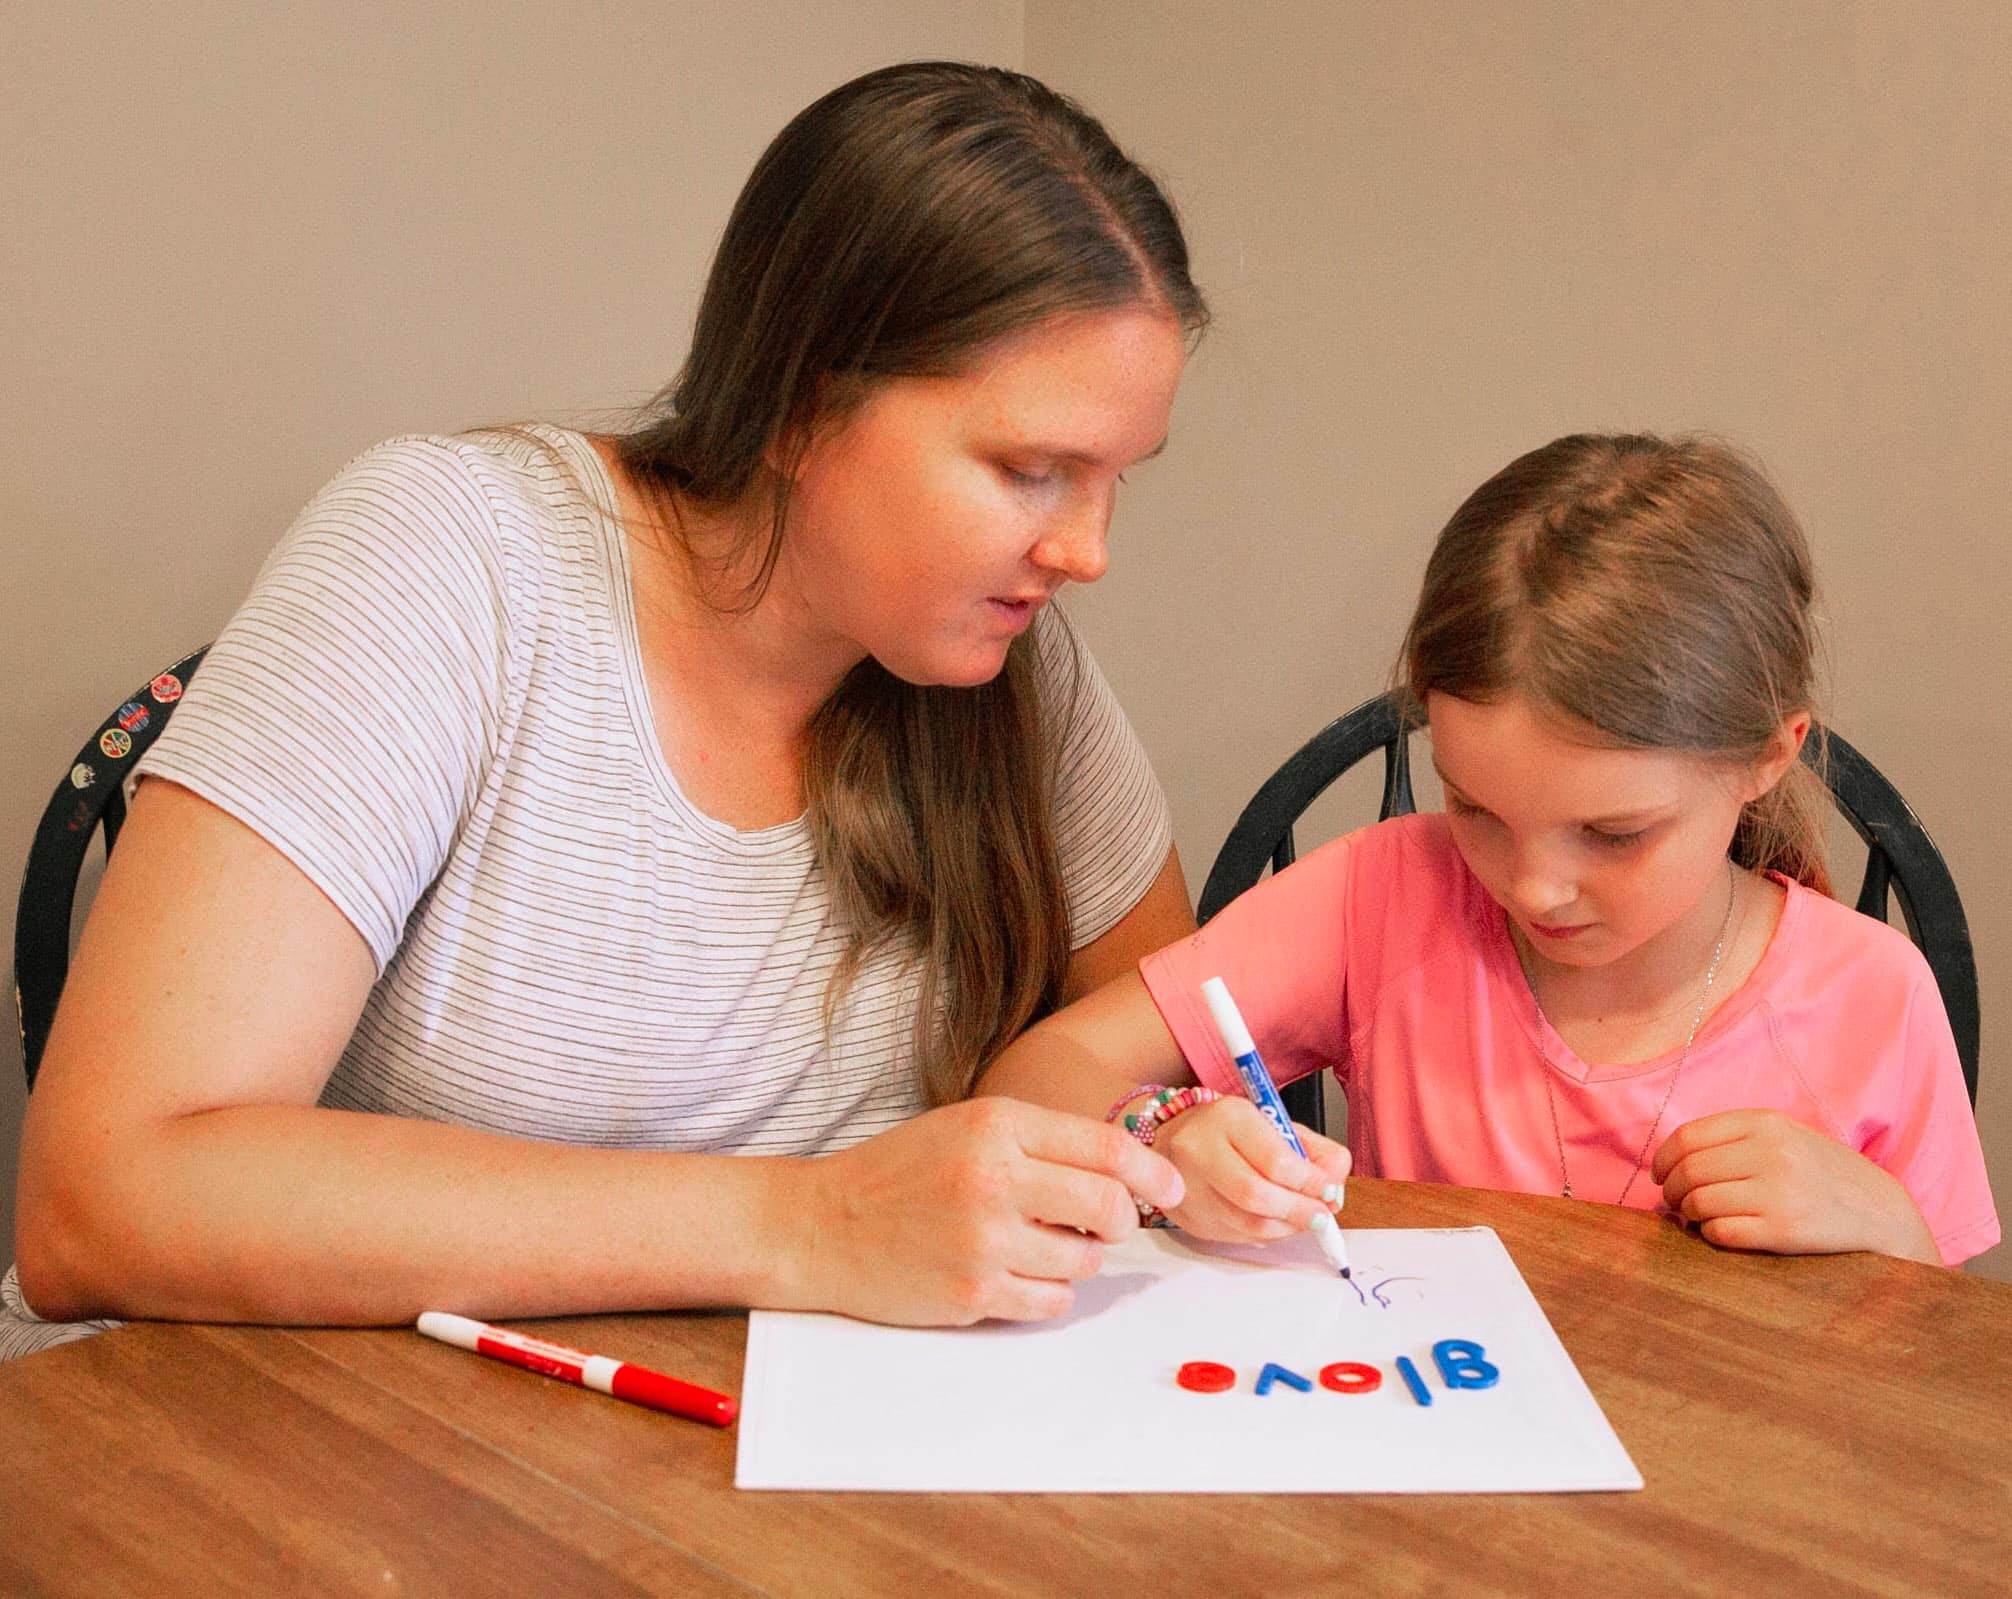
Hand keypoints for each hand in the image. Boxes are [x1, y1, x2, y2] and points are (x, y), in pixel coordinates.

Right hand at [793, 1097, 1183, 1325]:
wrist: (821, 1224)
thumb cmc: (900, 1173)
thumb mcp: (968, 1128)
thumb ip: (1041, 1142)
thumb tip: (1125, 1175)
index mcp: (996, 1125)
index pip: (1105, 1146)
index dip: (1151, 1170)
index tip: (1170, 1186)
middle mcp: (993, 1178)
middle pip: (1109, 1206)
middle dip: (1122, 1220)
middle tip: (1106, 1225)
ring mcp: (983, 1240)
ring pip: (1084, 1261)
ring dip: (1077, 1259)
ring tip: (1035, 1245)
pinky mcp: (972, 1294)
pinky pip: (1051, 1302)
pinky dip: (1047, 1294)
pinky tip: (1014, 1275)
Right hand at [1154, 1097, 1351, 1243]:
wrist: (1170, 1139)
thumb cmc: (1228, 1131)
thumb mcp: (1272, 1123)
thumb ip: (1312, 1151)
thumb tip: (1335, 1187)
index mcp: (1228, 1118)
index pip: (1275, 1160)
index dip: (1310, 1183)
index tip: (1328, 1191)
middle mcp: (1200, 1149)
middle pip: (1257, 1195)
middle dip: (1299, 1211)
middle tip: (1321, 1216)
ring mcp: (1187, 1187)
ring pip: (1247, 1224)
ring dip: (1286, 1228)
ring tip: (1302, 1221)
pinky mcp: (1186, 1216)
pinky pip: (1235, 1236)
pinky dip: (1265, 1234)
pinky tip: (1275, 1223)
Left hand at [1651, 1109, 1939, 1262]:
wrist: (1881, 1212)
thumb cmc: (1821, 1173)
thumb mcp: (1785, 1136)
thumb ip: (1734, 1138)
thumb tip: (1672, 1157)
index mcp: (1765, 1123)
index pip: (1688, 1137)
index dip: (1663, 1159)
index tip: (1660, 1174)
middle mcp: (1771, 1153)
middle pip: (1689, 1171)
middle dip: (1672, 1190)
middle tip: (1674, 1201)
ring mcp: (1778, 1192)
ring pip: (1700, 1202)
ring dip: (1688, 1213)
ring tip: (1696, 1217)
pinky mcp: (1784, 1230)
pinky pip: (1722, 1232)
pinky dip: (1710, 1234)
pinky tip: (1719, 1231)